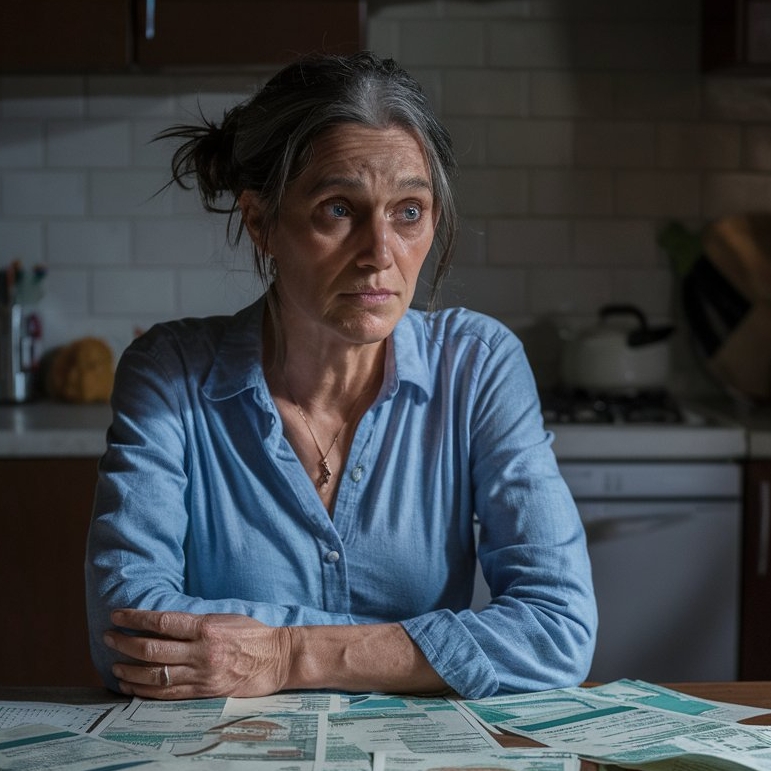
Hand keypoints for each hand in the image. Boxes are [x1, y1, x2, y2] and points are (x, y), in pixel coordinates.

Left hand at [103, 608, 292, 698]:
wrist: (279, 658)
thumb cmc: (253, 634)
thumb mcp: (225, 617)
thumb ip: (196, 621)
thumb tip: (164, 622)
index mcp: (206, 627)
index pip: (162, 622)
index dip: (135, 619)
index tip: (118, 616)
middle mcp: (202, 652)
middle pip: (152, 649)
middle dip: (125, 643)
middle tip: (109, 638)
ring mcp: (203, 674)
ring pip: (155, 675)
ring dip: (130, 669)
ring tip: (115, 664)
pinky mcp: (205, 692)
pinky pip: (168, 694)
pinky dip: (145, 690)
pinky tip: (132, 685)